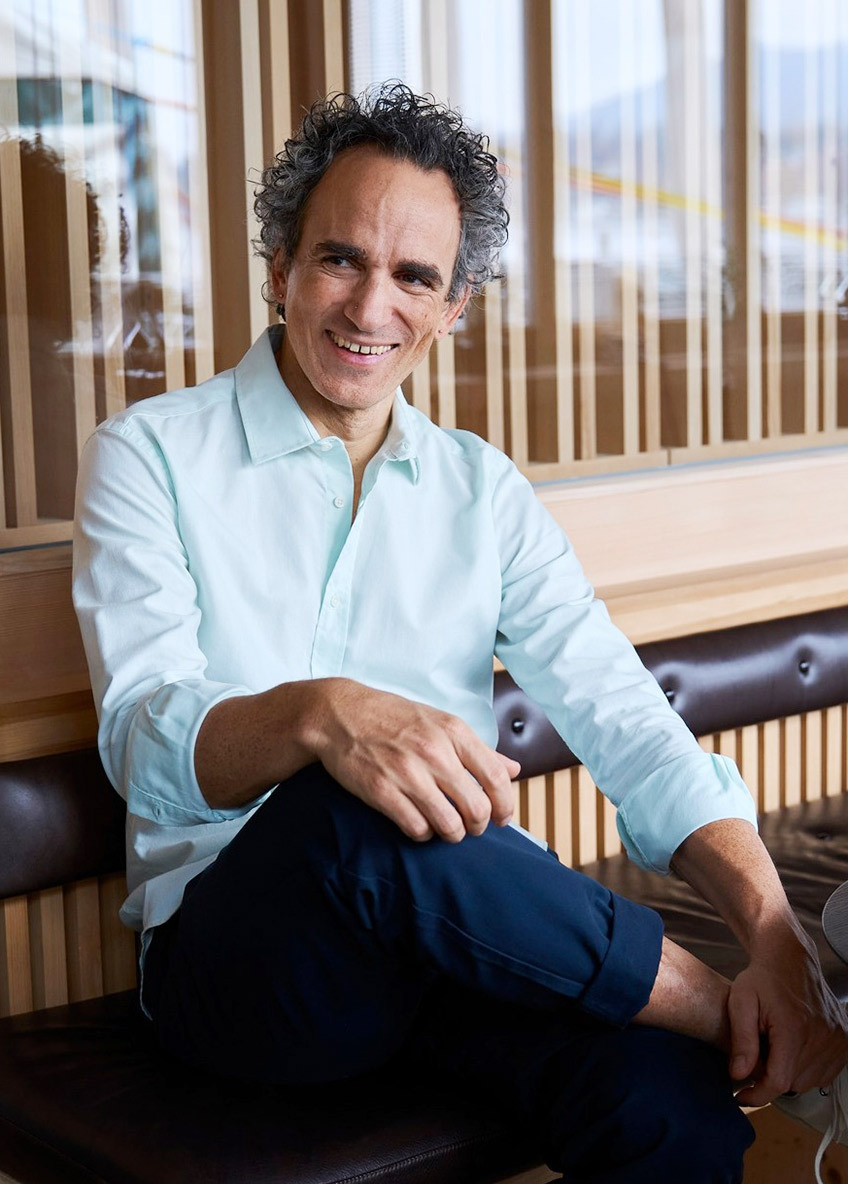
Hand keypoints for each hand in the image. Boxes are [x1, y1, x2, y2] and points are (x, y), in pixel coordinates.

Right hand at [311, 678, 519, 842]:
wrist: (340, 714)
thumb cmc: (393, 718)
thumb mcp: (440, 722)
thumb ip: (478, 749)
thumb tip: (514, 770)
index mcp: (453, 731)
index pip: (496, 778)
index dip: (505, 805)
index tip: (502, 817)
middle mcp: (435, 752)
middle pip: (477, 808)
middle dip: (479, 826)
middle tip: (471, 826)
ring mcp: (407, 773)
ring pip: (450, 825)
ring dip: (452, 834)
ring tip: (447, 828)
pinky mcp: (382, 791)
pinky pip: (417, 828)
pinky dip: (423, 833)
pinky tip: (419, 823)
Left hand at [728, 927, 847, 1105]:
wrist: (790, 957)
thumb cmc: (761, 979)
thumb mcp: (740, 1002)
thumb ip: (741, 1040)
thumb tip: (738, 1075)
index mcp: (794, 1028)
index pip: (778, 1081)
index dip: (757, 1094)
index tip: (739, 1095)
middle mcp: (822, 1037)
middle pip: (792, 1083)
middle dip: (770, 1077)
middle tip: (755, 1057)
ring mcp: (838, 1039)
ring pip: (809, 1081)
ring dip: (788, 1073)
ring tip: (773, 1048)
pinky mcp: (845, 1040)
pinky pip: (824, 1072)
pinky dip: (806, 1069)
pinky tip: (792, 1048)